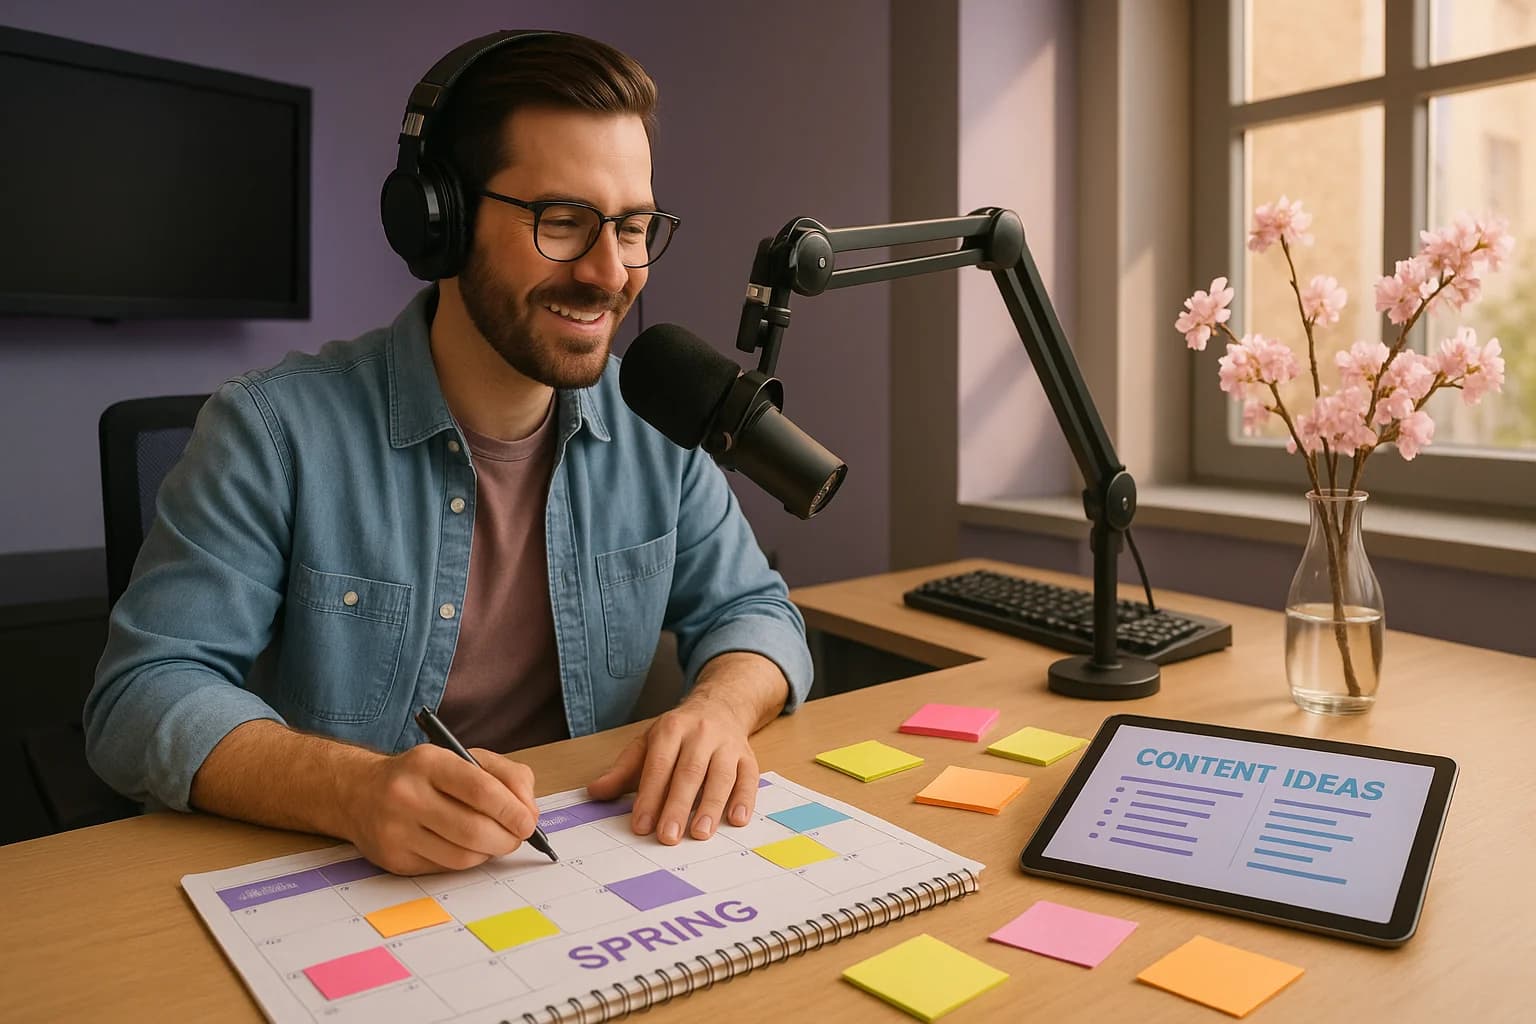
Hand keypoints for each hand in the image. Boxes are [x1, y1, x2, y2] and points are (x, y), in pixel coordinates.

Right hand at [340, 745, 539, 874]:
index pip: (479, 789)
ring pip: (462, 855)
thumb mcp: (464, 758)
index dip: (511, 809)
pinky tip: (467, 847)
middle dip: (507, 838)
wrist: (359, 793)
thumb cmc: (423, 775)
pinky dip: (466, 860)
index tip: (528, 821)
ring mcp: (396, 830)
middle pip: (473, 829)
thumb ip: (507, 777)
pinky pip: (445, 868)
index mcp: (429, 762)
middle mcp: (407, 795)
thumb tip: (530, 813)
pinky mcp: (394, 859)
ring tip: (494, 841)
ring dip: (489, 852)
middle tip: (518, 837)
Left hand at [587, 693, 758, 844]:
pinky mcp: (747, 756)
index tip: (641, 826)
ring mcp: (727, 745)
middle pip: (690, 772)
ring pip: (721, 775)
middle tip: (668, 836)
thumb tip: (595, 792)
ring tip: (700, 833)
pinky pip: (749, 777)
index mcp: (671, 729)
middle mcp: (701, 734)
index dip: (650, 796)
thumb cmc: (679, 733)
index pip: (659, 766)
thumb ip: (623, 771)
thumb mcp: (647, 743)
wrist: (720, 705)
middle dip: (678, 806)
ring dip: (711, 806)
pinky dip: (745, 799)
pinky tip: (737, 819)